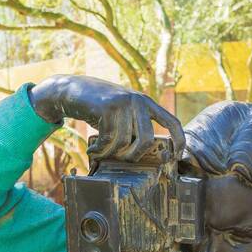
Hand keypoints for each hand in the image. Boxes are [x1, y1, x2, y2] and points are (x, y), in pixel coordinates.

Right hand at [28, 74, 183, 159]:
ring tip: (100, 152)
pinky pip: (108, 139)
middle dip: (134, 156)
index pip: (172, 122)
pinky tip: (93, 150)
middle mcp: (138, 101)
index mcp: (147, 103)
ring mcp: (123, 102)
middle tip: (122, 160)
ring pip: (124, 143)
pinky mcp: (107, 107)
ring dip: (111, 154)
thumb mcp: (124, 114)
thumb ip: (137, 127)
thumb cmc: (100, 109)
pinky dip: (100, 150)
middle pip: (147, 140)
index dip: (179, 141)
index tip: (176, 157)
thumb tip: (149, 154)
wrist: (72, 91)